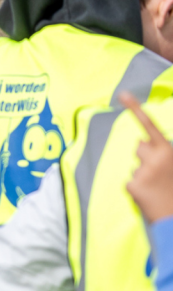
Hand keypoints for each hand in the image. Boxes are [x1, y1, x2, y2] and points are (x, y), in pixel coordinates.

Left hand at [120, 92, 172, 222]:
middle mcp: (156, 157)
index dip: (135, 109)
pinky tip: (149, 196)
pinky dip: (137, 189)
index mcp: (168, 150)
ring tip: (157, 187)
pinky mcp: (132, 185)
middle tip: (160, 175)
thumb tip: (141, 141)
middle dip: (145, 157)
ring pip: (134, 165)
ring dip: (142, 173)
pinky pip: (129, 181)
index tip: (122, 94)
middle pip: (138, 147)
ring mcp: (143, 170)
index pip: (150, 126)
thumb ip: (161, 152)